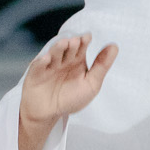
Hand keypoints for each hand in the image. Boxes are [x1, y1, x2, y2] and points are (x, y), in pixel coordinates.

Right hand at [18, 33, 117, 149]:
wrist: (49, 113)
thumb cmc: (71, 98)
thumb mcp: (91, 84)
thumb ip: (102, 66)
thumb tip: (114, 46)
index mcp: (76, 60)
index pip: (81, 48)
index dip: (84, 42)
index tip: (88, 37)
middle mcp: (62, 60)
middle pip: (67, 50)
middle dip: (72, 44)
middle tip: (76, 41)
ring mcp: (48, 66)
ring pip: (53, 54)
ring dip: (58, 48)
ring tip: (64, 43)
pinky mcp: (35, 73)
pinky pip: (38, 67)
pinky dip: (41, 62)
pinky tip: (47, 59)